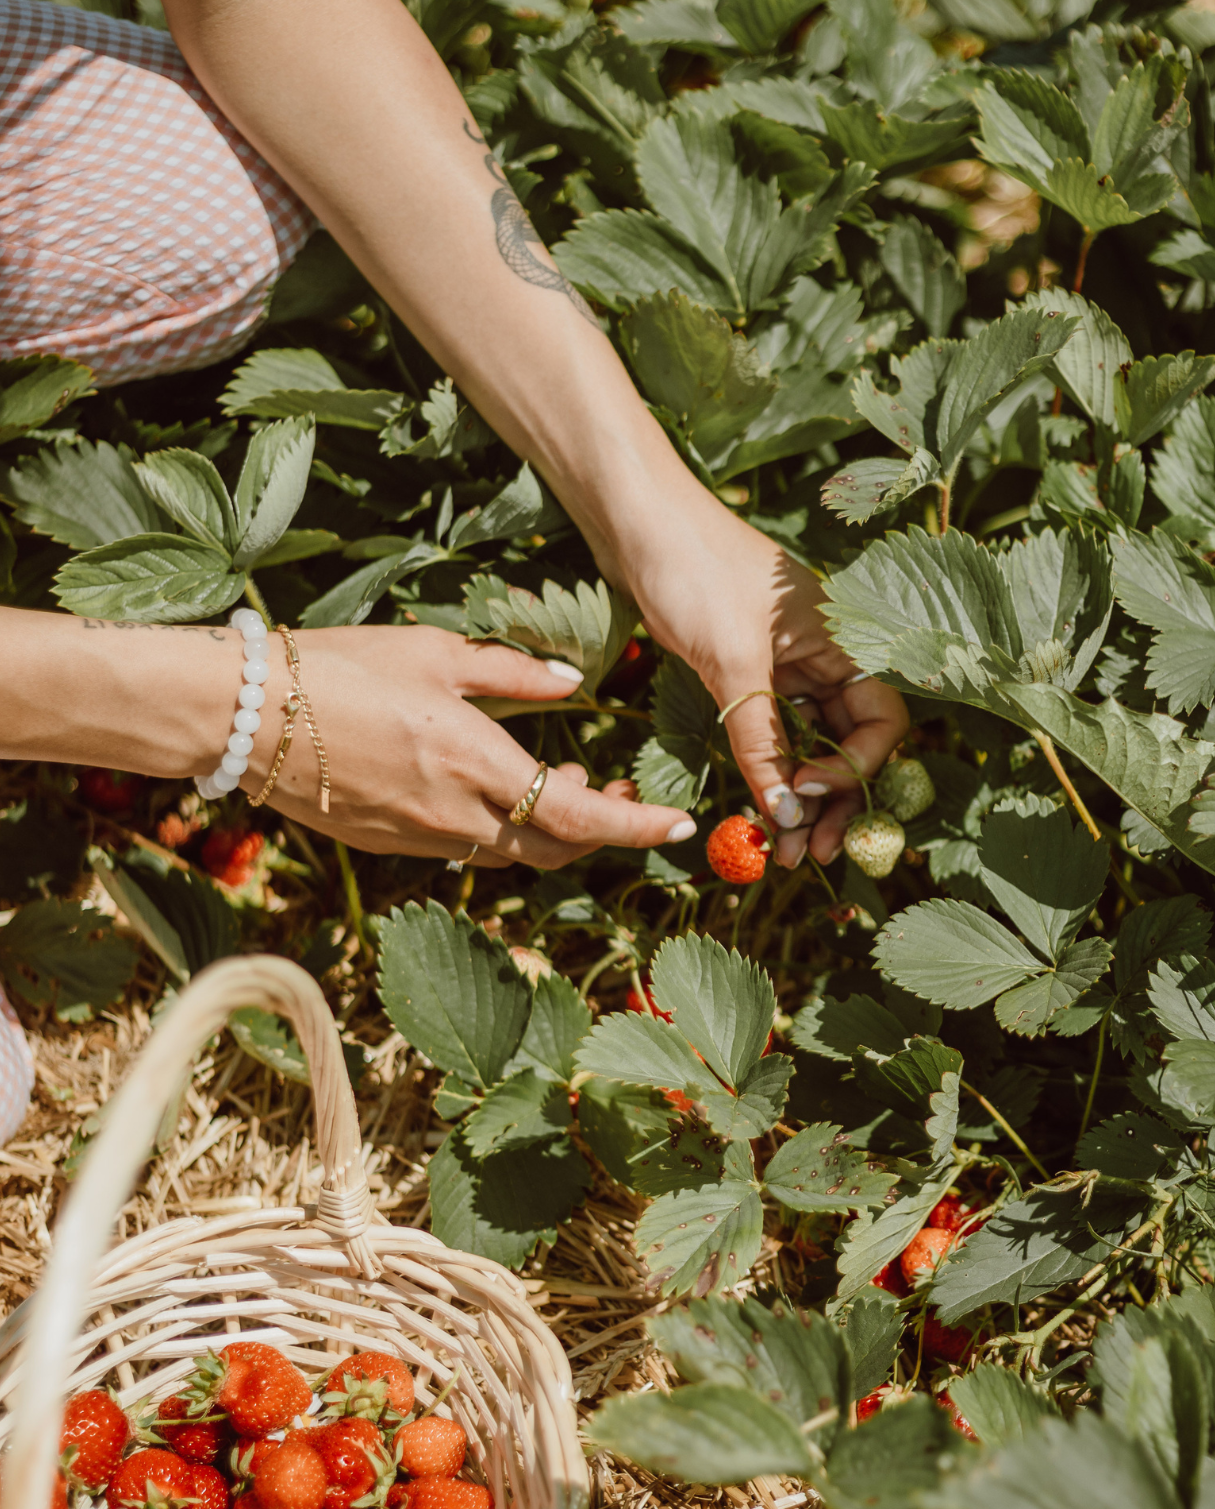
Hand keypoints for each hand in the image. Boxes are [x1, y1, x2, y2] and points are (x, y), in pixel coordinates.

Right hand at [237, 625, 695, 866]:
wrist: (242, 714)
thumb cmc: (338, 668)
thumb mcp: (436, 653)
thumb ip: (513, 674)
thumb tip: (572, 684)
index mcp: (476, 762)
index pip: (579, 819)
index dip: (636, 827)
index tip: (678, 823)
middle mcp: (454, 814)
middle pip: (554, 850)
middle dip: (599, 830)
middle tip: (618, 795)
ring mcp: (418, 838)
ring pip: (510, 855)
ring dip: (548, 833)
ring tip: (562, 786)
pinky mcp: (387, 845)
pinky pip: (462, 849)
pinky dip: (497, 831)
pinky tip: (494, 792)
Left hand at [617, 492, 908, 867]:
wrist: (634, 517)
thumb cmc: (693, 569)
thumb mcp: (732, 662)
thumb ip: (763, 740)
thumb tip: (788, 815)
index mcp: (847, 638)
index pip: (882, 721)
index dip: (854, 768)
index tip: (806, 794)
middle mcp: (827, 653)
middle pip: (851, 742)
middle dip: (832, 801)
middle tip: (806, 857)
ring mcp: (788, 663)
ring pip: (810, 743)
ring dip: (797, 795)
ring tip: (778, 850)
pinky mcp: (747, 669)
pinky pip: (772, 730)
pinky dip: (767, 769)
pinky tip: (757, 806)